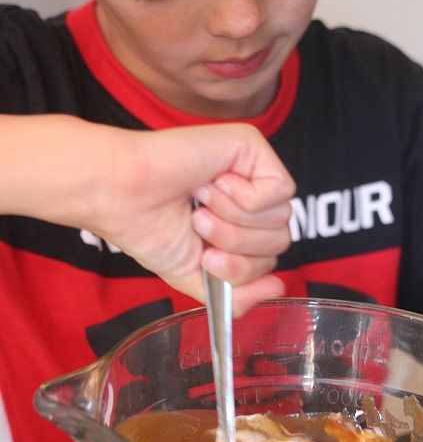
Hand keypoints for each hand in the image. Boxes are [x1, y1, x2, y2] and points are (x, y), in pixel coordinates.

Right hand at [90, 122, 294, 315]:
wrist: (123, 197)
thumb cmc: (151, 231)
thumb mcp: (199, 279)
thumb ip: (238, 295)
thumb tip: (279, 288)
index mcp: (239, 226)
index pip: (270, 259)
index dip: (243, 268)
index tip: (206, 258)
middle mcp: (250, 196)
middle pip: (279, 240)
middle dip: (236, 246)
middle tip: (199, 226)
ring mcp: (253, 170)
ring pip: (280, 218)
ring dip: (234, 222)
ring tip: (201, 206)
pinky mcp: (253, 146)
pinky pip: (280, 191)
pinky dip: (243, 200)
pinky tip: (212, 184)